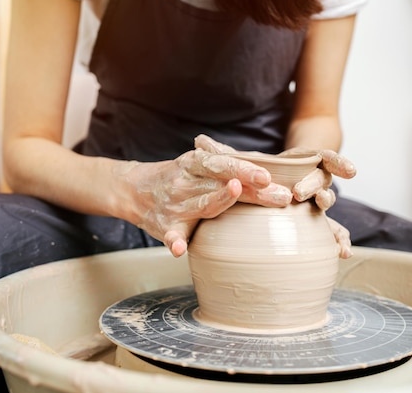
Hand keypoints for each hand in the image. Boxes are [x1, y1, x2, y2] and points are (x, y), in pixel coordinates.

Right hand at [122, 146, 291, 257]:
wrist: (133, 191)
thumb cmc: (176, 178)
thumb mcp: (195, 164)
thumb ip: (225, 163)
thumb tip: (266, 167)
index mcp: (195, 164)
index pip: (224, 164)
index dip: (245, 168)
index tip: (267, 176)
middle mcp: (185, 182)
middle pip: (221, 184)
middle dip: (250, 188)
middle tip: (278, 194)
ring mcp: (176, 206)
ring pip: (201, 204)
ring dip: (218, 199)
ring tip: (234, 190)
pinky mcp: (165, 228)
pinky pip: (171, 236)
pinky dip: (174, 242)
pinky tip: (179, 248)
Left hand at [195, 134, 355, 257]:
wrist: (271, 183)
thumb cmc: (258, 170)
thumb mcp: (240, 162)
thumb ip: (223, 154)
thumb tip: (197, 139)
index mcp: (303, 162)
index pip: (324, 157)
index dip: (336, 161)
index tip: (348, 169)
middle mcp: (312, 180)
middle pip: (321, 181)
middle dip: (315, 186)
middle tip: (304, 195)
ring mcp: (313, 200)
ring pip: (326, 204)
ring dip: (328, 212)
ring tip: (329, 220)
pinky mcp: (312, 219)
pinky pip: (331, 230)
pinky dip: (339, 240)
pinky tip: (343, 253)